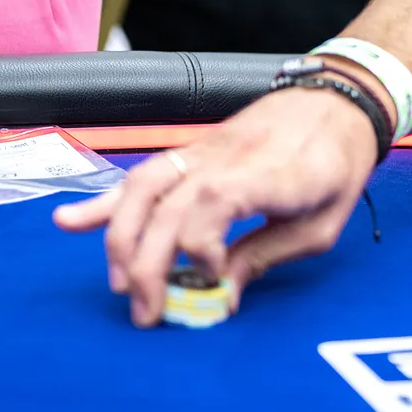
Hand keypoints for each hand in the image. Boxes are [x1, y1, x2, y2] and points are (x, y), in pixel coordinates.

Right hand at [52, 86, 377, 326]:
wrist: (340, 101)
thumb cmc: (339, 165)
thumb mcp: (323, 223)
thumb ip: (268, 256)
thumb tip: (219, 294)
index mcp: (277, 174)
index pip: (216, 201)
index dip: (201, 246)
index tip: (215, 278)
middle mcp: (233, 158)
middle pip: (171, 205)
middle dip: (148, 264)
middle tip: (149, 311)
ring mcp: (208, 150)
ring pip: (147, 186)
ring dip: (121, 238)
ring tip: (120, 284)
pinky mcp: (194, 150)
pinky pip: (145, 173)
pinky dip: (106, 198)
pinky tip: (71, 221)